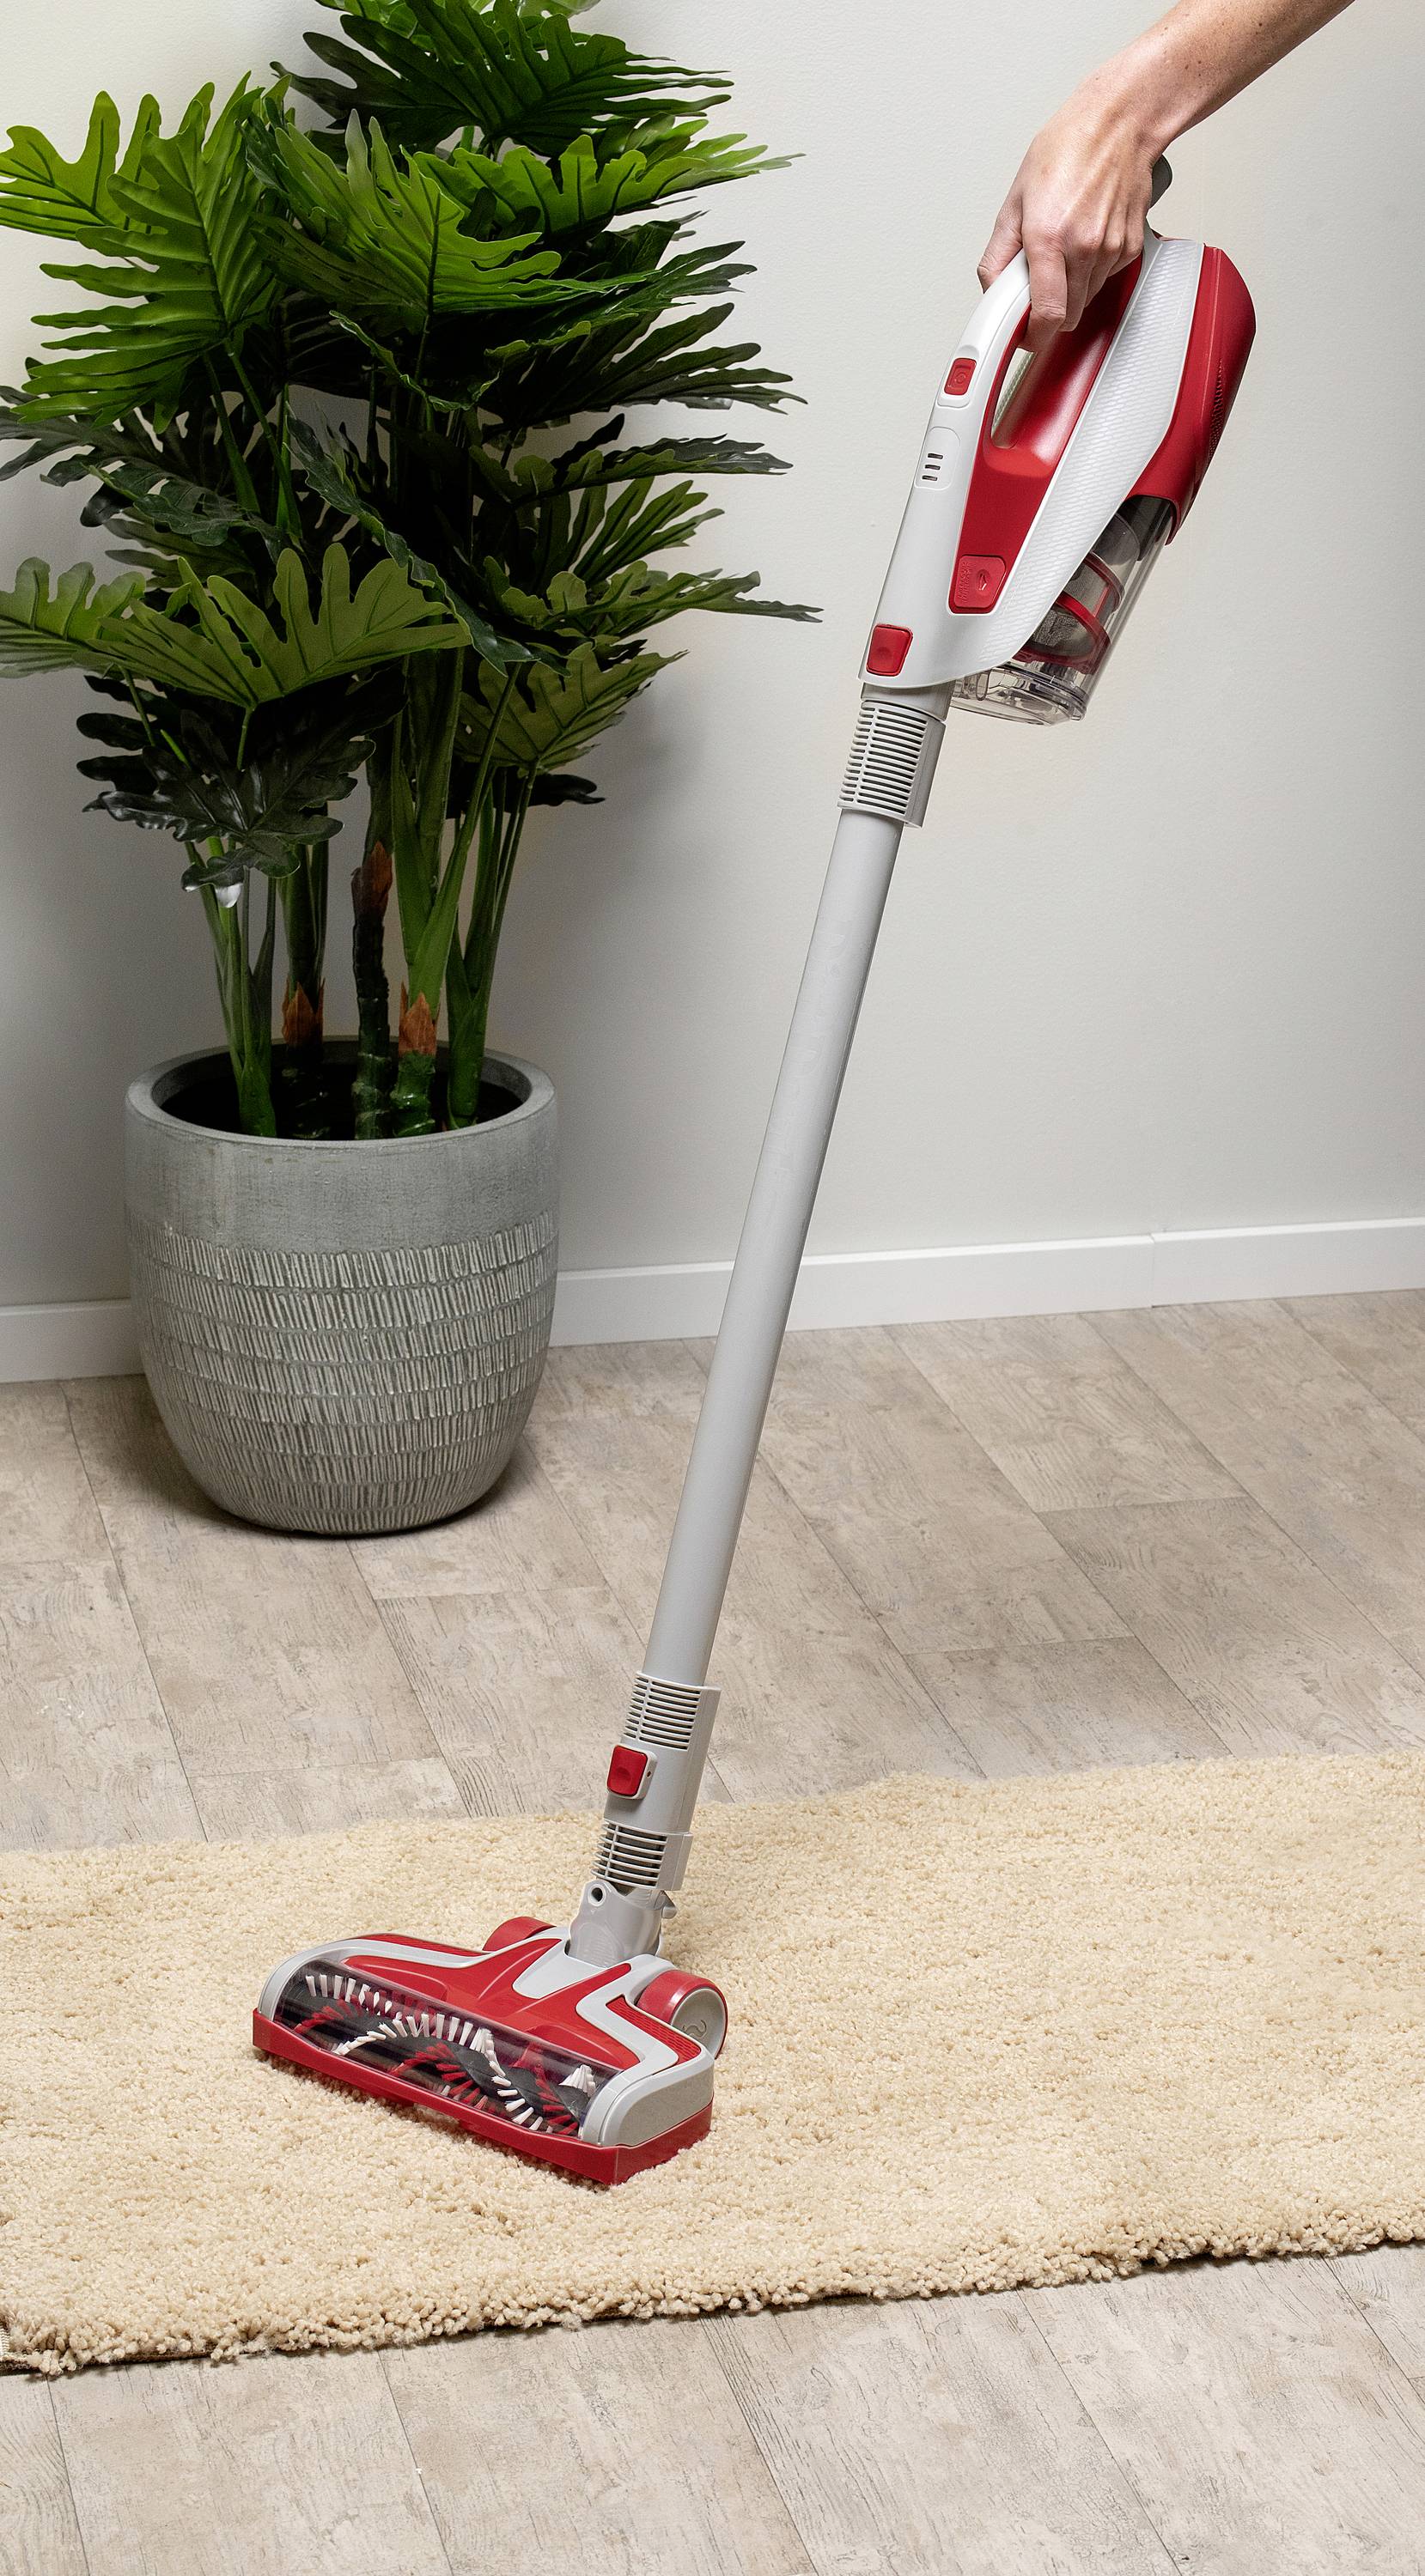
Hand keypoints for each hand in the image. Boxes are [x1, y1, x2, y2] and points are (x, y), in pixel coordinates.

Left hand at [978, 78, 1160, 351]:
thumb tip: (992, 290)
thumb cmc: (1068, 149)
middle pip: (1067, 316)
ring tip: (1063, 247)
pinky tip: (1086, 237)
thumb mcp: (1015, 200)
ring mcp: (1110, 248)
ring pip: (1086, 298)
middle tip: (1037, 284)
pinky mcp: (1130, 246)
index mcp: (1049, 238)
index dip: (1032, 336)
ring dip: (1070, 288)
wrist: (1118, 123)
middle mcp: (1083, 248)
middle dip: (1048, 311)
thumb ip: (999, 255)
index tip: (1024, 337)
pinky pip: (1106, 277)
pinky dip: (1092, 269)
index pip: (1046, 316)